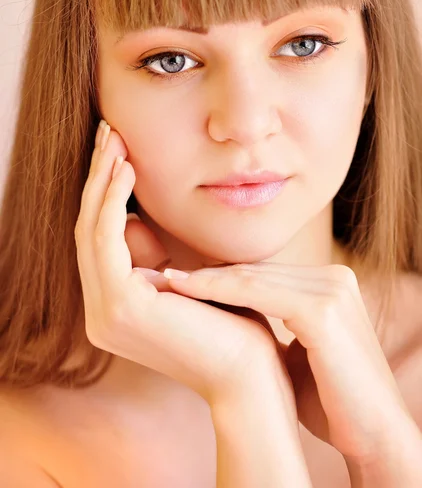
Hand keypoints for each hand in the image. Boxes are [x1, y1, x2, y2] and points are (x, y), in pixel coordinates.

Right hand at [74, 122, 295, 408]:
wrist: (252, 377)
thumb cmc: (233, 327)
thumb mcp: (189, 283)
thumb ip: (159, 258)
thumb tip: (137, 222)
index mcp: (118, 308)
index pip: (102, 241)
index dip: (105, 193)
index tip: (119, 152)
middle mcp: (101, 312)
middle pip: (89, 230)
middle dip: (97, 178)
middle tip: (108, 132)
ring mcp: (105, 312)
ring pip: (91, 229)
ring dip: (101, 180)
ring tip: (115, 139)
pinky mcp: (120, 304)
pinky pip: (106, 237)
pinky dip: (112, 199)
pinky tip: (126, 168)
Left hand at [164, 261, 413, 459]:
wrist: (376, 433)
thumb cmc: (334, 399)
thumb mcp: (301, 352)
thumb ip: (277, 325)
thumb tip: (236, 319)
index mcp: (327, 284)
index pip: (262, 275)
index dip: (218, 278)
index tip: (178, 281)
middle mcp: (332, 277)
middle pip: (254, 271)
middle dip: (205, 275)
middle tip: (160, 274)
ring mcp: (330, 289)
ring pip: (250, 277)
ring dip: (202, 279)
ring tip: (161, 280)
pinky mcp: (322, 310)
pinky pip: (256, 292)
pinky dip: (215, 290)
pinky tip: (182, 289)